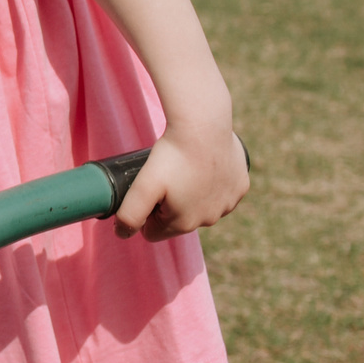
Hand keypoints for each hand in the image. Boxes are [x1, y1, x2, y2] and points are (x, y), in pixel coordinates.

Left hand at [113, 124, 248, 240]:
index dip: (145, 213)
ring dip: (191, 193)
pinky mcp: (241, 187)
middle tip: (166, 176)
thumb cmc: (172, 157)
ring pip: (200, 205)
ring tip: (185, 169)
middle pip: (178, 219)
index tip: (148, 190)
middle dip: (168, 204)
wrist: (204, 128)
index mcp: (185, 224)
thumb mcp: (143, 187)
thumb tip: (123, 234)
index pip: (154, 232)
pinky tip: (205, 166)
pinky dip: (211, 182)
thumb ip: (130, 215)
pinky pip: (220, 191)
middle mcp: (210, 220)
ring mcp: (229, 204)